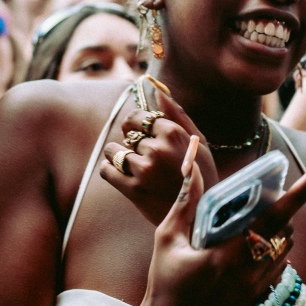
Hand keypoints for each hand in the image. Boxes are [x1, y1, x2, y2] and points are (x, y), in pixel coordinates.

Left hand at [100, 91, 217, 225]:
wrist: (199, 215)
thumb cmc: (200, 174)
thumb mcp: (197, 142)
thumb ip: (176, 114)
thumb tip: (157, 90)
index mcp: (173, 133)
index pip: (138, 116)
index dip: (140, 125)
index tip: (148, 136)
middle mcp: (156, 149)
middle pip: (127, 132)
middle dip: (133, 142)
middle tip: (148, 157)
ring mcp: (143, 170)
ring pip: (113, 150)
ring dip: (119, 156)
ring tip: (135, 168)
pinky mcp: (132, 189)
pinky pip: (106, 170)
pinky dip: (110, 171)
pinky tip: (124, 176)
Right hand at [120, 149, 305, 305]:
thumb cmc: (163, 284)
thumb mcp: (168, 238)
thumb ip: (186, 203)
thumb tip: (192, 168)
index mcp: (227, 256)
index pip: (272, 219)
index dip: (296, 195)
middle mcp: (249, 272)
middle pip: (284, 230)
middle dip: (283, 209)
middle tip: (268, 194)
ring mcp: (255, 288)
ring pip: (284, 247)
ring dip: (279, 229)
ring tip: (257, 219)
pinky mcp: (255, 297)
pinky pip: (278, 265)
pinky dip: (273, 249)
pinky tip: (252, 244)